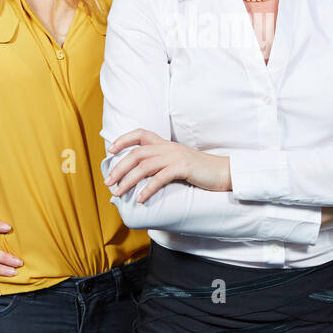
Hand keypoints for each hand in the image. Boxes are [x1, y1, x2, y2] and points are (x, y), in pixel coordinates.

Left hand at [105, 129, 231, 202]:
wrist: (223, 172)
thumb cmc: (199, 172)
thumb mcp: (177, 164)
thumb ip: (161, 166)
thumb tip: (140, 180)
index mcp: (166, 144)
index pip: (141, 133)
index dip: (124, 139)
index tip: (110, 150)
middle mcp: (168, 147)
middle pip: (137, 153)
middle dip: (119, 168)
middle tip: (108, 183)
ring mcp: (176, 156)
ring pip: (144, 166)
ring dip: (128, 180)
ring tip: (118, 193)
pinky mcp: (183, 167)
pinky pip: (160, 177)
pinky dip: (148, 188)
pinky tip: (140, 198)